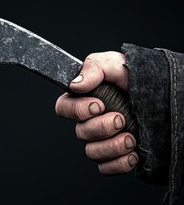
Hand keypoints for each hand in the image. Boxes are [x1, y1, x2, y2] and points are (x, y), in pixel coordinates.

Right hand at [55, 52, 138, 174]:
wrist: (168, 95)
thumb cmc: (138, 76)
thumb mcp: (116, 62)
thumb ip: (93, 66)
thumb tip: (75, 84)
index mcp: (86, 99)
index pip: (63, 108)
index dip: (76, 110)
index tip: (98, 105)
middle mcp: (91, 121)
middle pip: (80, 133)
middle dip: (101, 127)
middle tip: (121, 119)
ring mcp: (104, 140)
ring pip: (92, 152)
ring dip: (111, 147)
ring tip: (131, 138)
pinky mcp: (117, 156)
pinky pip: (106, 168)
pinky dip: (118, 164)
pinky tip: (134, 154)